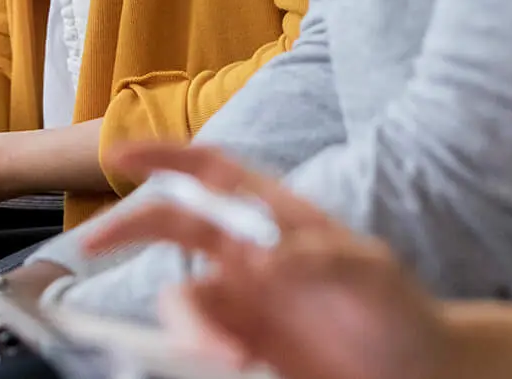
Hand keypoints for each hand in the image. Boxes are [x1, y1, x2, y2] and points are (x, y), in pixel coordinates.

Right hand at [81, 144, 447, 378]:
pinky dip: (201, 350)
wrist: (417, 375)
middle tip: (94, 246)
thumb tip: (257, 255)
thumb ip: (316, 258)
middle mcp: (247, 255)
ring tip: (233, 358)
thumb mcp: (369, 275)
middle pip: (174, 229)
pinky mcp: (240, 348)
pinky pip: (196, 345)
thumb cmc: (399, 313)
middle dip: (129, 230)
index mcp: (275, 218)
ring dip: (191, 324)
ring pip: (183, 300)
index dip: (164, 156)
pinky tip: (241, 365)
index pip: (211, 173)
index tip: (118, 154)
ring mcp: (240, 304)